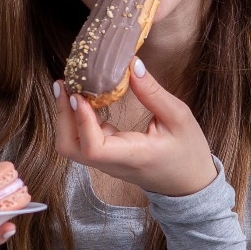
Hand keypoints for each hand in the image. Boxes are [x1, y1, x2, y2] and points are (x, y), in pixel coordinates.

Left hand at [53, 58, 218, 198]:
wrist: (188, 184)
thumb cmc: (188, 153)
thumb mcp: (179, 118)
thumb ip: (153, 93)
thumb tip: (132, 65)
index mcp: (132, 156)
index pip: (93, 148)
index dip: (81, 121)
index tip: (79, 95)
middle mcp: (112, 163)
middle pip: (70, 148)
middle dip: (61, 115)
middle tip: (63, 85)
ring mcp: (106, 162)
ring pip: (71, 145)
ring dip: (66, 117)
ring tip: (69, 88)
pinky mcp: (105, 157)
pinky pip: (81, 140)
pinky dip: (76, 118)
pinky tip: (83, 98)